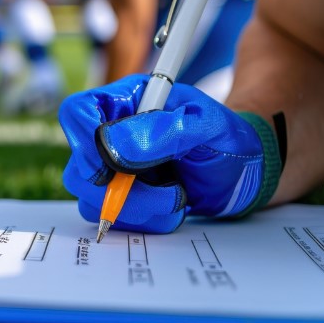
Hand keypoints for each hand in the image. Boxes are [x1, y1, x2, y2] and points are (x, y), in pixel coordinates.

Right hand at [58, 74, 279, 233]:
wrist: (245, 171)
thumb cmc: (228, 138)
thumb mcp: (206, 127)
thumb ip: (160, 132)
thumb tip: (110, 144)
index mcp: (125, 102)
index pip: (78, 112)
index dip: (85, 140)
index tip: (112, 165)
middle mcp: (110, 134)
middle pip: (79, 164)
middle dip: (119, 189)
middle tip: (165, 191)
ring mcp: (113, 168)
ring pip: (90, 197)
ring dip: (135, 208)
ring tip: (177, 198)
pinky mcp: (121, 197)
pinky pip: (111, 218)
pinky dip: (144, 220)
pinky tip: (172, 208)